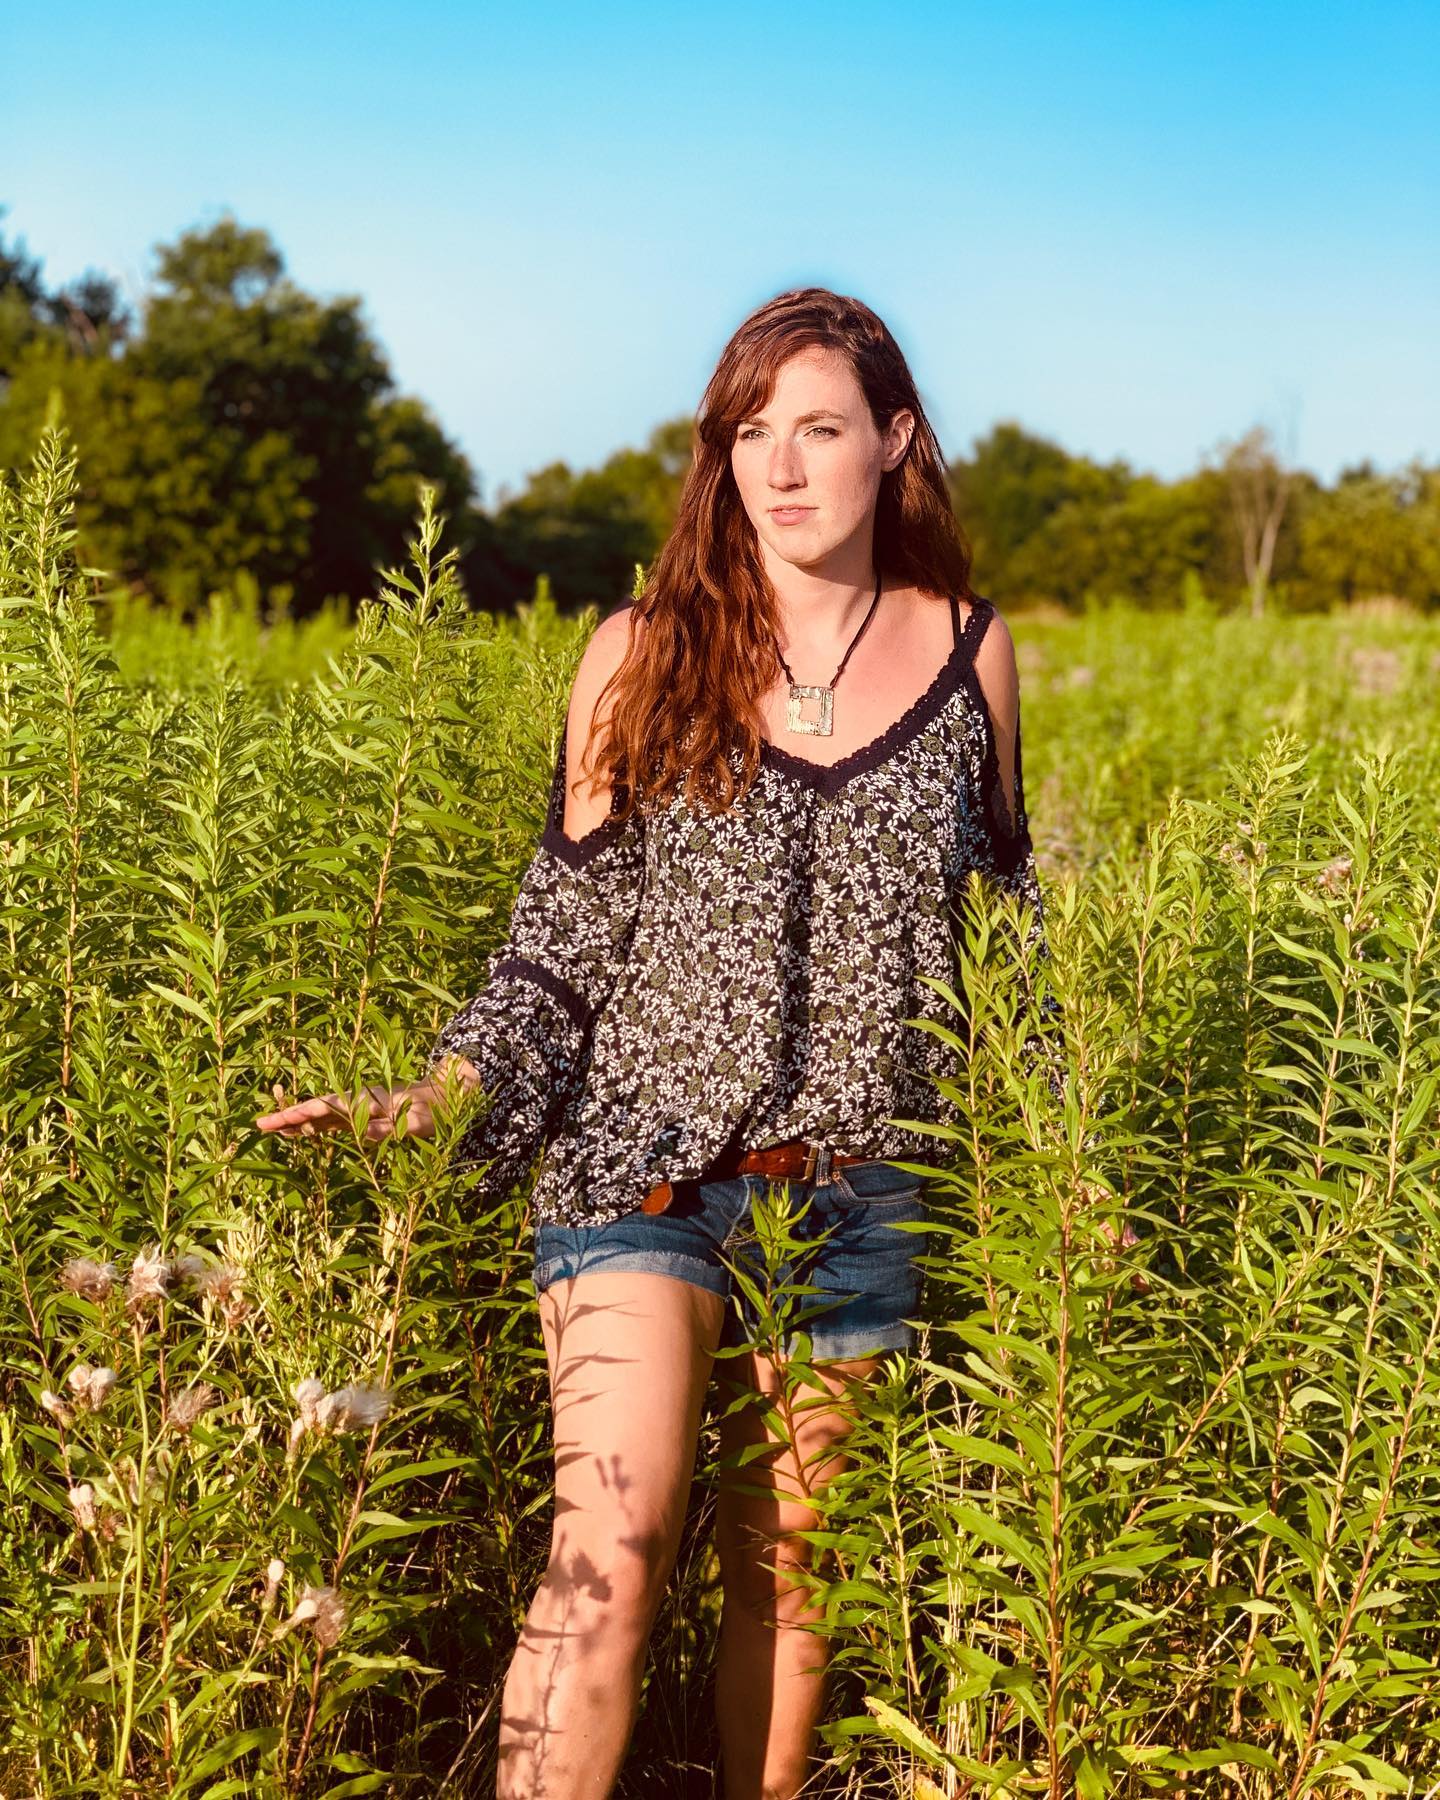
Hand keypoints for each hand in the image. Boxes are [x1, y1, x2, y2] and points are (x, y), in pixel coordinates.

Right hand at [254, 1081, 439, 1142]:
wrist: (445, 1097)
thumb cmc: (434, 1111)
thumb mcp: (417, 1123)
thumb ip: (391, 1127)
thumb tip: (363, 1133)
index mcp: (368, 1100)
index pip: (329, 1106)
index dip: (304, 1113)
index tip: (282, 1119)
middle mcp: (358, 1101)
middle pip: (318, 1108)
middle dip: (289, 1116)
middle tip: (259, 1125)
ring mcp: (358, 1108)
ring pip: (321, 1114)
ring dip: (297, 1121)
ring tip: (270, 1129)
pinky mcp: (361, 1115)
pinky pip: (332, 1121)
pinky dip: (314, 1125)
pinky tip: (298, 1132)